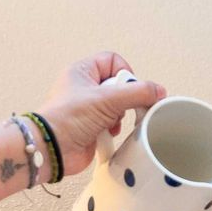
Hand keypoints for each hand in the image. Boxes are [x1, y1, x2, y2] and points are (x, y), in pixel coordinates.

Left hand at [34, 52, 165, 176]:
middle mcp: (84, 88)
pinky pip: (112, 124)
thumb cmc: (67, 118)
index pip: (113, 61)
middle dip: (125, 99)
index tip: (129, 88)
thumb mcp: (107, 99)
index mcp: (83, 71)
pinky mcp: (90, 128)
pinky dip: (114, 130)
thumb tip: (159, 91)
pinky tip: (108, 134)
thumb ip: (137, 93)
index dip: (125, 73)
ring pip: (117, 107)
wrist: (52, 149)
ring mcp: (87, 109)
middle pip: (119, 86)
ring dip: (119, 116)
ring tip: (111, 123)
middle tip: (122, 107)